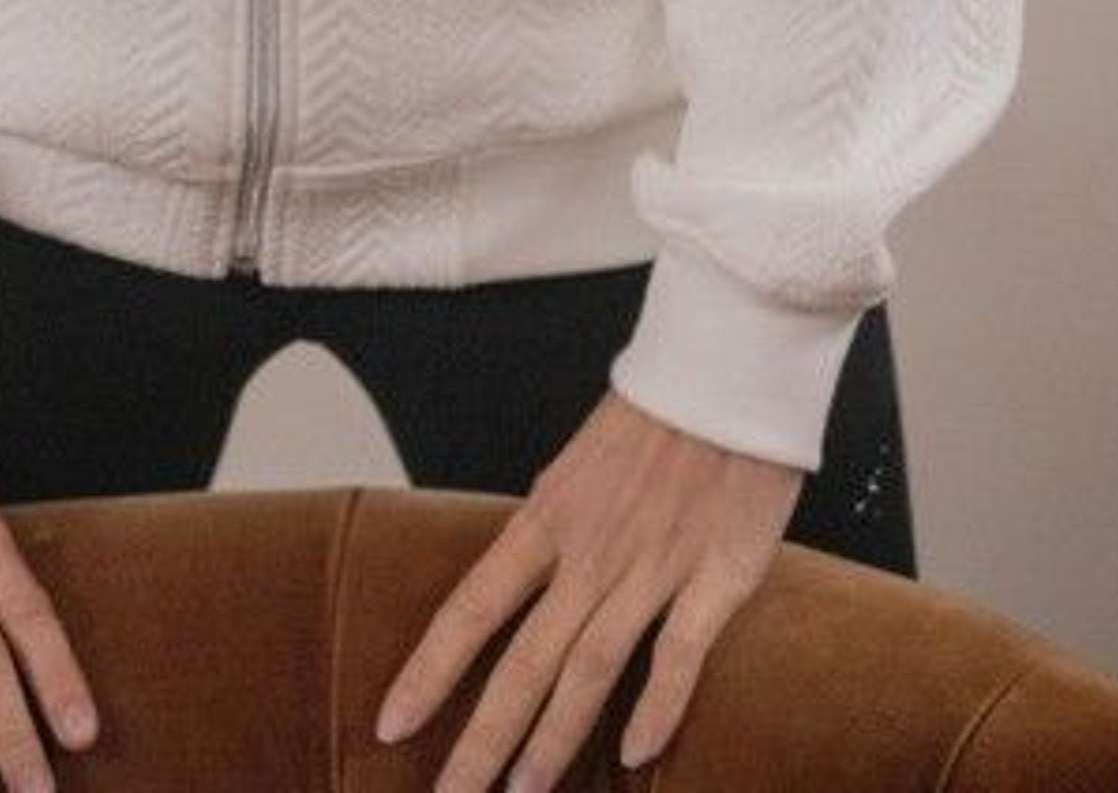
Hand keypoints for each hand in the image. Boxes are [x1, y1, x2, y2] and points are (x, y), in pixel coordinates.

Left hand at [370, 391, 800, 785]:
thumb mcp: (581, 468)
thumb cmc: (655, 414)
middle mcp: (591, 549)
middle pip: (523, 659)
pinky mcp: (718, 574)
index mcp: (549, 517)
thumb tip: (523, 585)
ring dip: (553, 739)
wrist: (726, 364)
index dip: (429, 672)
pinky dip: (657, 706)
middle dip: (482, 738)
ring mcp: (653, 565)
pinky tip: (633, 756)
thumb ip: (557, 531)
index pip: (472, 607)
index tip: (390, 724)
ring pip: (589, 667)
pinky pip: (681, 652)